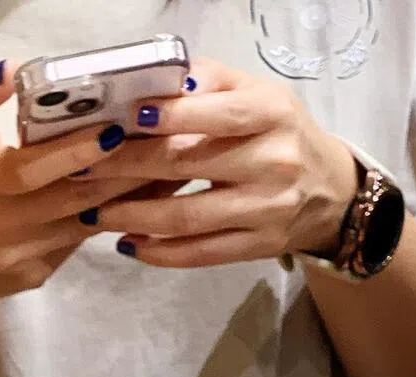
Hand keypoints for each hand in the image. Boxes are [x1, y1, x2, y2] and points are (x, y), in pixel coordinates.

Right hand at [0, 64, 144, 300]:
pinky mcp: (36, 275)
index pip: (29, 169)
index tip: (113, 130)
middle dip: (118, 171)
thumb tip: (9, 69)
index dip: (73, 152)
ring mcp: (20, 257)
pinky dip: (106, 218)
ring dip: (124, 196)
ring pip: (83, 223)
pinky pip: (77, 242)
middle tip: (159, 143)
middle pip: (70, 198)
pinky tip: (136, 197)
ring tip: (160, 167)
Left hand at [93, 61, 360, 267]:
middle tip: (85, 169)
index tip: (120, 121)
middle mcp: (273, 162)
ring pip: (188, 218)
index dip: (165, 117)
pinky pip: (201, 254)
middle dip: (127, 167)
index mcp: (271, 113)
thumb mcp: (257, 94)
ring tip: (96, 212)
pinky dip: (159, 252)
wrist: (330, 192)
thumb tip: (156, 84)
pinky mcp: (259, 247)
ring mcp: (267, 210)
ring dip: (134, 216)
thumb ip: (209, 83)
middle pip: (187, 165)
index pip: (214, 113)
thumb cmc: (280, 134)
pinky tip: (129, 243)